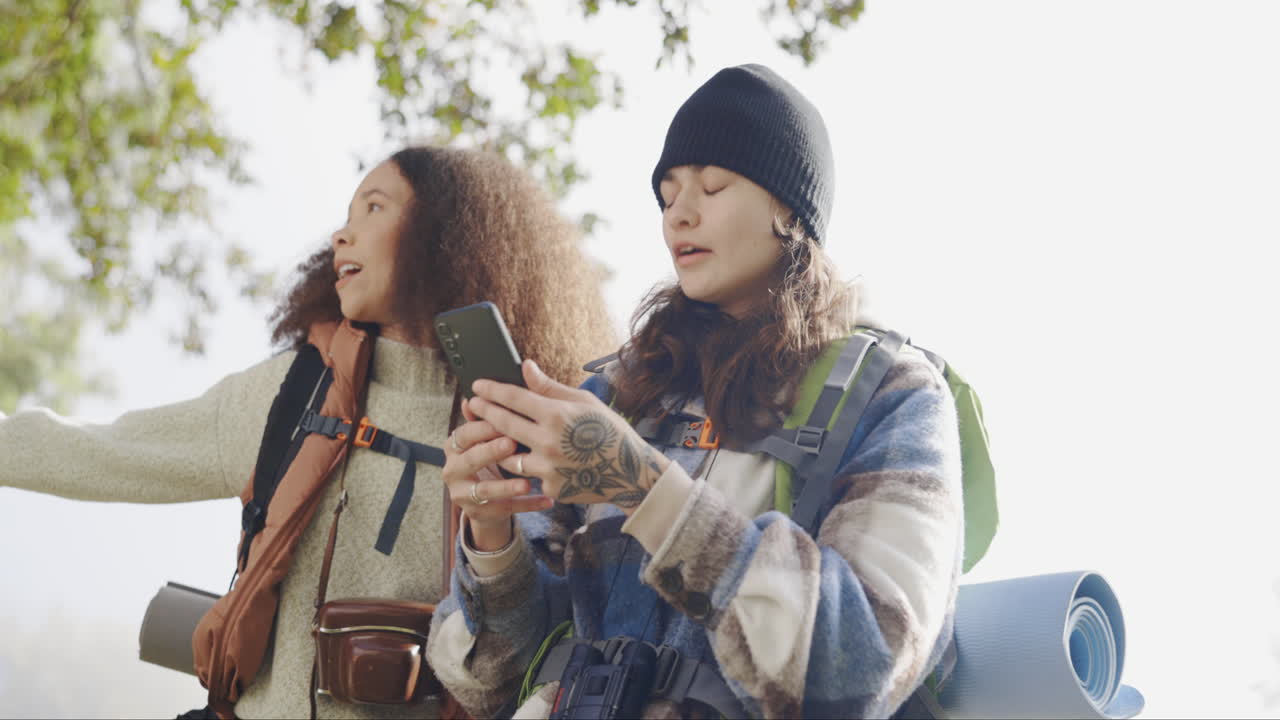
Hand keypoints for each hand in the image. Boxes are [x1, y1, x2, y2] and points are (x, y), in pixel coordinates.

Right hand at [442, 401, 552, 550]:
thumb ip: (483, 418)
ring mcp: (463, 494)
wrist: (486, 496)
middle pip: (470, 461)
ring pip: (484, 490)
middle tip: (512, 444)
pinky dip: (527, 505)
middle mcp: (452, 470)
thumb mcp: (486, 437)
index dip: (482, 428)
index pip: (464, 434)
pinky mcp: (480, 513)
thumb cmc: (491, 456)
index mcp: (453, 446)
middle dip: (490, 452)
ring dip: (506, 486)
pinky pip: (506, 509)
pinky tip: (547, 500)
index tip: (504, 421)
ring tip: (527, 482)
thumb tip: (472, 397)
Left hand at [466, 360, 669, 514]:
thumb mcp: (584, 402)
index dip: (492, 390)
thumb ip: (550, 387)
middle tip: (473, 404)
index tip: (477, 385)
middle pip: (504, 424)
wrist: (630, 474)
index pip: (514, 398)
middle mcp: (548, 441)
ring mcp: (547, 467)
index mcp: (557, 414)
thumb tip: (526, 367)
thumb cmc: (609, 432)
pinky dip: (528, 466)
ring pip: (508, 455)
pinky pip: (529, 474)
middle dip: (484, 412)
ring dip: (498, 444)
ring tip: (493, 434)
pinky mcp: (550, 486)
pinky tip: (528, 460)